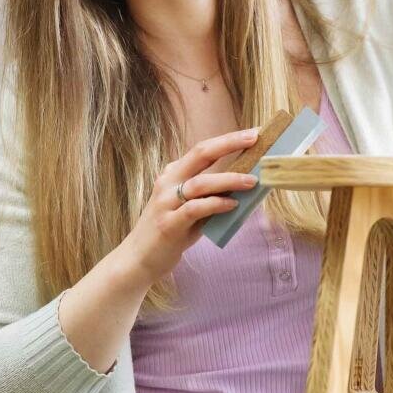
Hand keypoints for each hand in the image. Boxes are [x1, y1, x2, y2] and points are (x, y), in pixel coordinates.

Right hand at [121, 126, 260, 284]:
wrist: (139, 258)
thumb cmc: (170, 230)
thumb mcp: (189, 206)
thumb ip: (211, 194)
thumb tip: (246, 184)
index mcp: (173, 174)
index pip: (202, 149)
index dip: (227, 140)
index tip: (252, 133)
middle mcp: (168, 182)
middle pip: (200, 154)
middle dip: (229, 144)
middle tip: (254, 139)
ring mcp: (166, 203)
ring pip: (200, 182)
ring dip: (229, 179)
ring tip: (252, 181)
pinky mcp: (169, 224)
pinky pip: (195, 209)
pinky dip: (216, 204)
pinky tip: (233, 204)